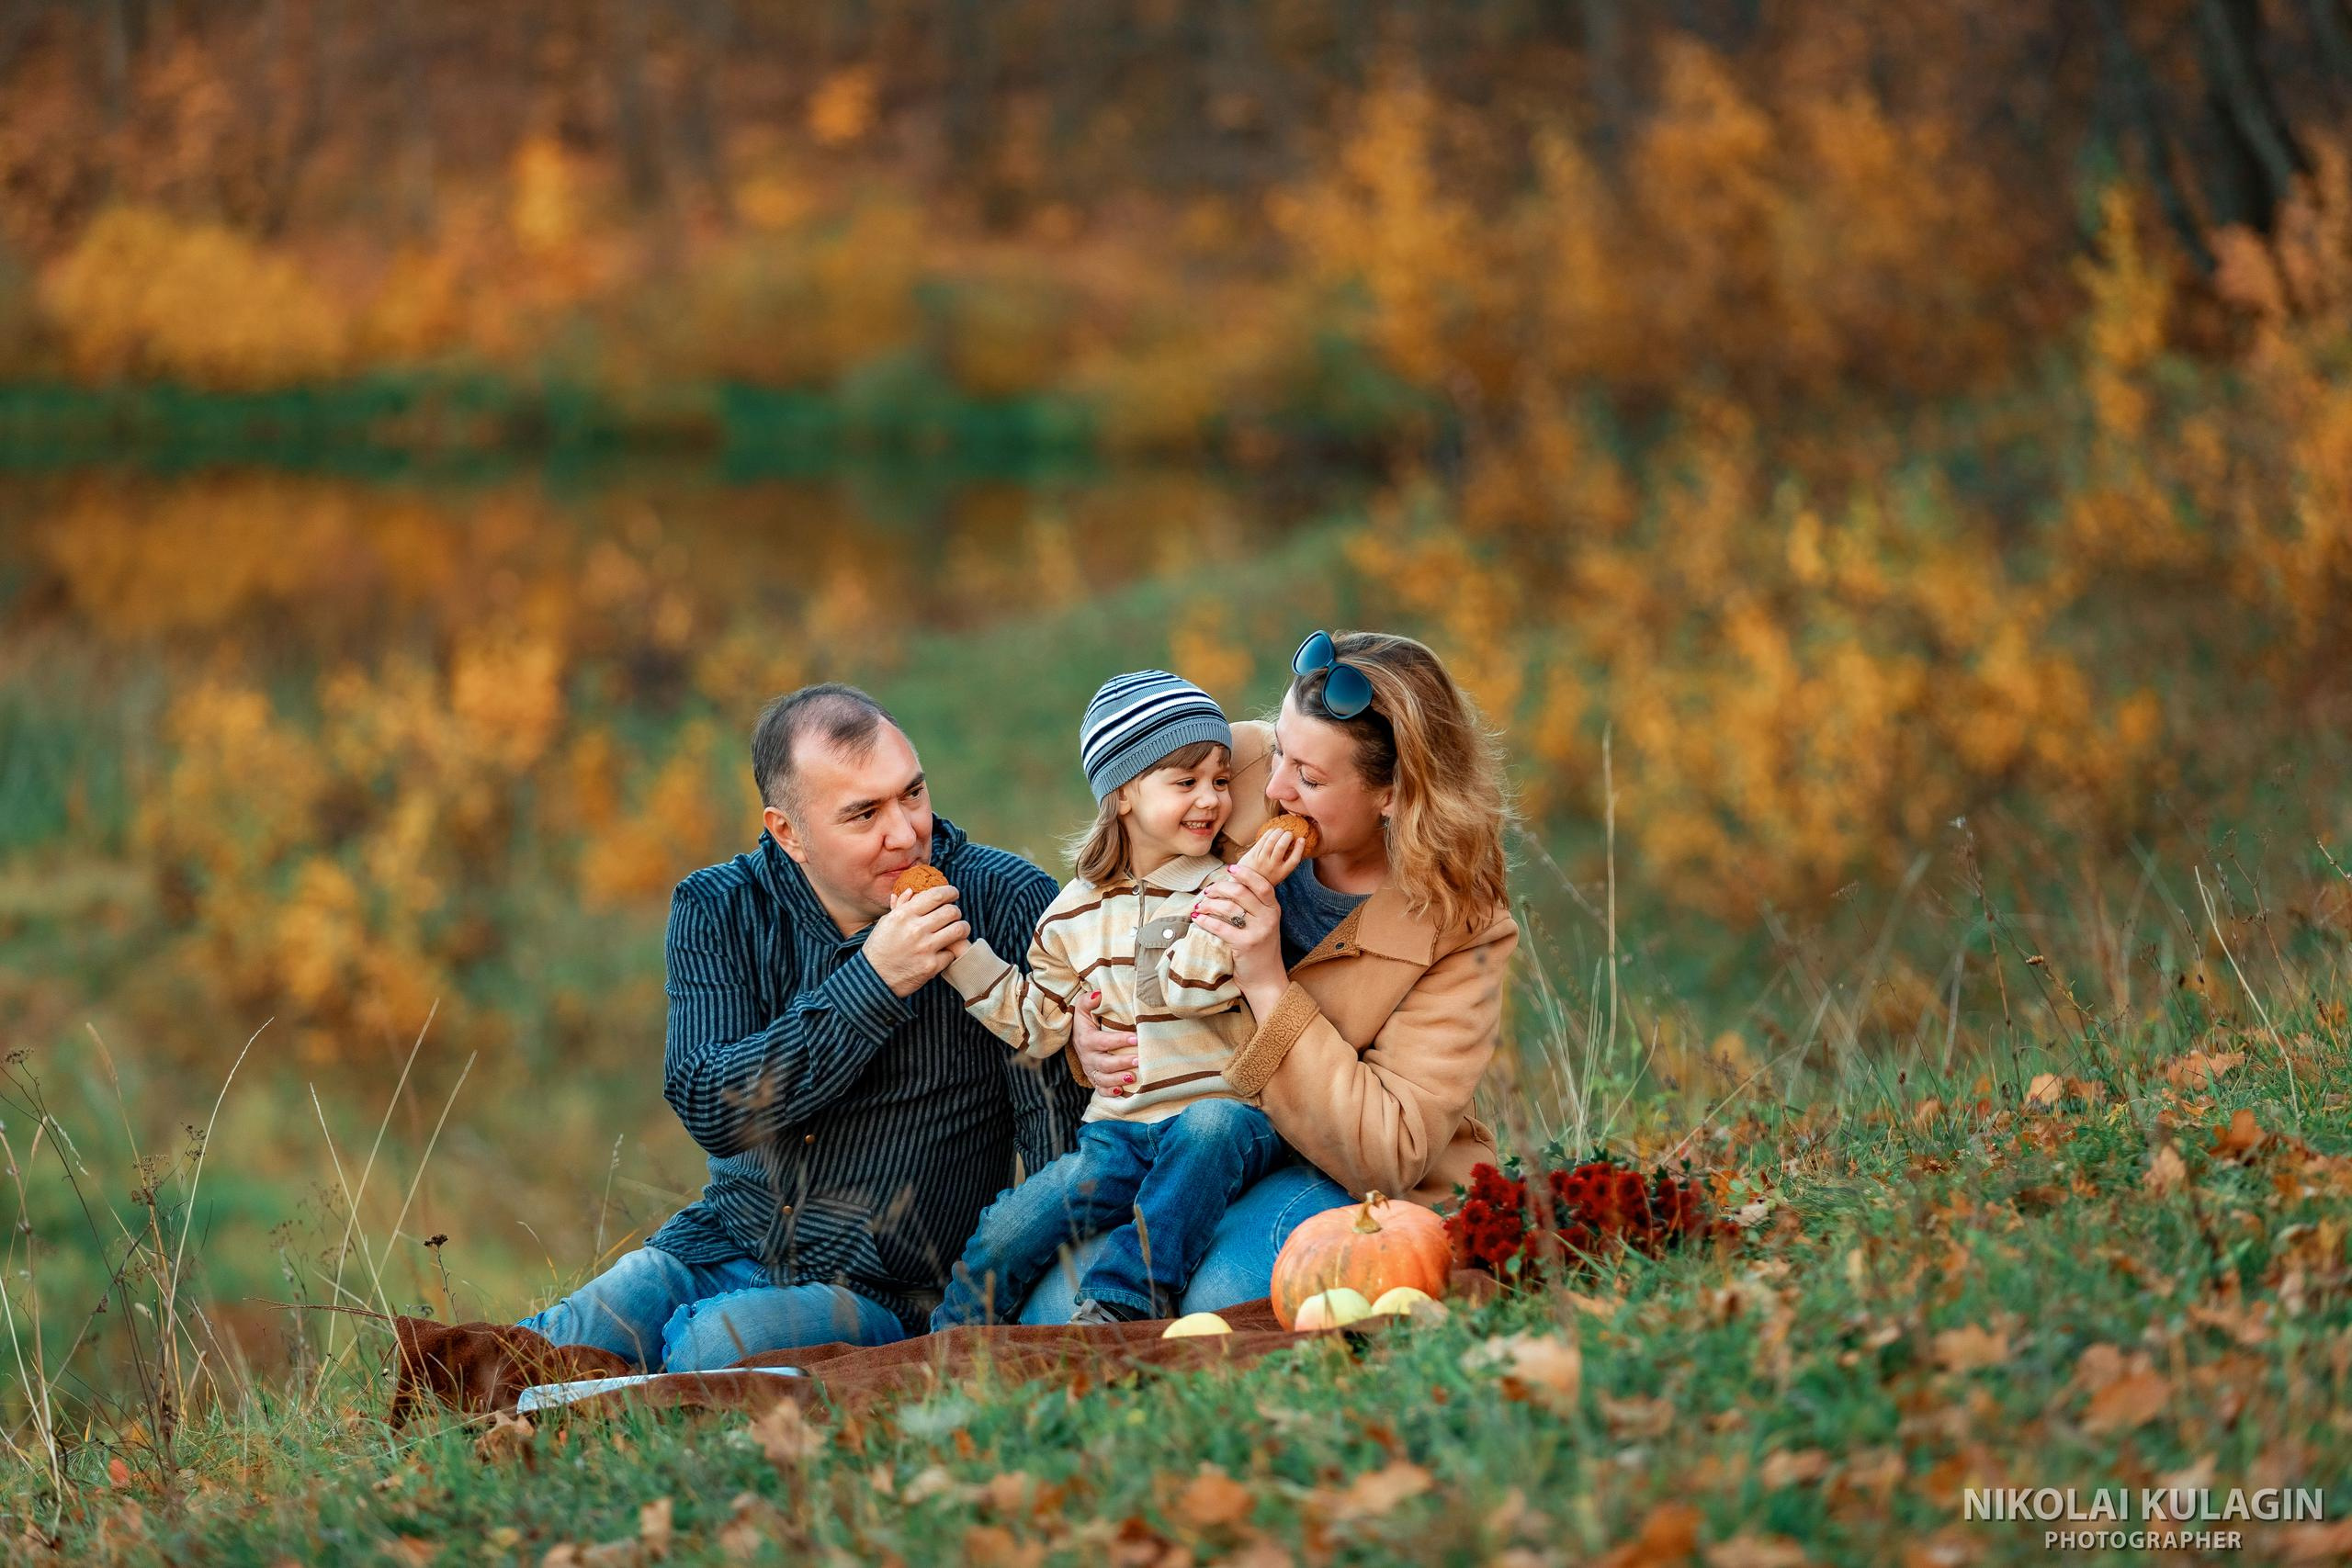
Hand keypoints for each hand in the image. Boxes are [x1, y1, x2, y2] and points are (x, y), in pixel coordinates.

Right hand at [866, 883, 970, 996]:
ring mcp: (925, 948)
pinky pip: (952, 953)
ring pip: (959, 930)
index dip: (950, 892)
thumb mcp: (885, 923)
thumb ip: (899, 907)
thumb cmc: (879, 949)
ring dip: (962, 928)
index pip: (936, 896)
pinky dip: (950, 952)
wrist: (873, 979)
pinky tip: (944, 952)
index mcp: (904, 915)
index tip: (953, 894)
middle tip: (954, 915)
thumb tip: (910, 890)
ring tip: (958, 930)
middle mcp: (915, 929)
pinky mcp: (931, 966)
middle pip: (952, 911)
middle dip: (956, 911)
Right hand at [1071, 987, 1138, 1096]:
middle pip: (1104, 1063)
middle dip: (1122, 1062)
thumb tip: (1098, 994)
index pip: (1103, 1041)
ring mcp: (1091, 1070)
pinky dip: (1110, 1092)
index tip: (1136, 1037)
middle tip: (1138, 1059)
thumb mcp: (1083, 1009)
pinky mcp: (1095, 1079)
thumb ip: (1088, 1001)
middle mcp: (1088, 1057)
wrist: (1077, 1039)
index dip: (1119, 1040)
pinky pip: (1101, 1089)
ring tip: (1134, 1076)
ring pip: (1104, 1079)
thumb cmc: (1086, 1022)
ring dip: (1119, 1078)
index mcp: (1086, 1040)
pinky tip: (1121, 1090)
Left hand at [1191, 859, 1283, 1004]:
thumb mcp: (1264, 924)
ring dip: (1209, 904)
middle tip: (1208, 891)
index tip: (1229, 869)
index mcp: (1274, 909)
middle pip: (1241, 892)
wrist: (1266, 979)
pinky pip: (1220, 927)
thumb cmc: (1260, 949)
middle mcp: (1269, 918)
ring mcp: (1258, 931)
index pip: (1261, 884)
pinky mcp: (1245, 945)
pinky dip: (1205, 920)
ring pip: (1228, 907)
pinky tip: (1197, 918)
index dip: (1245, 873)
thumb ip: (1254, 906)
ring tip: (1200, 906)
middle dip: (1220, 888)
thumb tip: (1229, 883)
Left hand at [1236, 826, 1306, 887]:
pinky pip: (1262, 840)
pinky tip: (1272, 831)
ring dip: (1278, 832)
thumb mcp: (1277, 875)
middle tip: (1289, 833)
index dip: (1299, 848)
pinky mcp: (1253, 854)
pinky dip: (1269, 833)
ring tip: (1280, 831)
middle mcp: (1272, 866)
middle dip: (1287, 836)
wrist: (1245, 884)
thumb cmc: (1264, 877)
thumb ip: (1284, 864)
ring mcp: (1262, 859)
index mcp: (1282, 873)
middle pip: (1282, 846)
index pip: (1294, 859)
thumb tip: (1293, 845)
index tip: (1302, 839)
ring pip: (1271, 841)